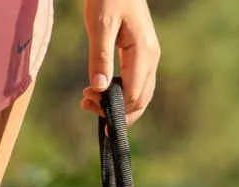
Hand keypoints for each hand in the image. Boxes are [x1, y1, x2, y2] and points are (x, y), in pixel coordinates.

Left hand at [80, 0, 159, 125]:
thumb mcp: (99, 23)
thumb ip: (100, 56)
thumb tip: (99, 88)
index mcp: (144, 53)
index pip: (133, 93)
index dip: (114, 106)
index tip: (89, 103)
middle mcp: (151, 59)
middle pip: (141, 100)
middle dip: (118, 110)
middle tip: (87, 106)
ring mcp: (149, 58)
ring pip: (141, 95)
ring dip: (120, 104)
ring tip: (92, 102)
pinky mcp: (143, 55)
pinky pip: (137, 84)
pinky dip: (122, 93)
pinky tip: (104, 91)